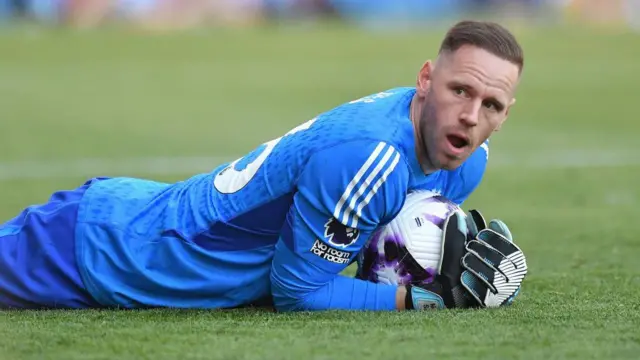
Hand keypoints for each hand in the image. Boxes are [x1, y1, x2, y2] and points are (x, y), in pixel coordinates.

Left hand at [404, 211, 526, 309]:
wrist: (433, 294)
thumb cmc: (447, 268)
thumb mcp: (453, 251)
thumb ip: (457, 237)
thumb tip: (456, 216)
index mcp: (504, 266)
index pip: (512, 251)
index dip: (504, 236)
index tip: (493, 221)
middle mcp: (506, 282)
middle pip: (506, 263)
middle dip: (489, 250)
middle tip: (471, 243)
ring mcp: (498, 296)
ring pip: (497, 279)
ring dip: (481, 266)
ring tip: (465, 259)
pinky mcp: (485, 307)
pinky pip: (485, 298)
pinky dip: (475, 285)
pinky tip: (463, 277)